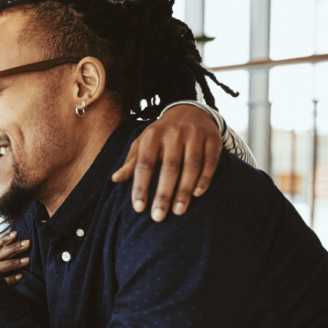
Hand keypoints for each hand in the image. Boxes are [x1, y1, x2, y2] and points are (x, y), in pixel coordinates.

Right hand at [0, 231, 29, 285]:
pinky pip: (3, 282)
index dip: (5, 238)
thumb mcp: (3, 261)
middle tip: (28, 243)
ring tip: (28, 260)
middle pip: (1, 253)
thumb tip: (19, 238)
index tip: (16, 233)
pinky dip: (11, 279)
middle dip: (15, 247)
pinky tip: (20, 276)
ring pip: (2, 266)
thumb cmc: (2, 273)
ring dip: (15, 262)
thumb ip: (8, 252)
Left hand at [111, 104, 221, 221]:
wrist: (189, 110)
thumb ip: (131, 162)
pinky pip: (210, 161)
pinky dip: (205, 178)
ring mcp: (195, 135)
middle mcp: (174, 134)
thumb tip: (115, 179)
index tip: (138, 208)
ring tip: (178, 211)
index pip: (144, 164)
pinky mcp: (213, 139)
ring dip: (184, 190)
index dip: (141, 186)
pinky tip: (198, 194)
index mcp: (152, 136)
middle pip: (169, 167)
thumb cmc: (161, 134)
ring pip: (191, 165)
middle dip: (163, 194)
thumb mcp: (143, 143)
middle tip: (158, 216)